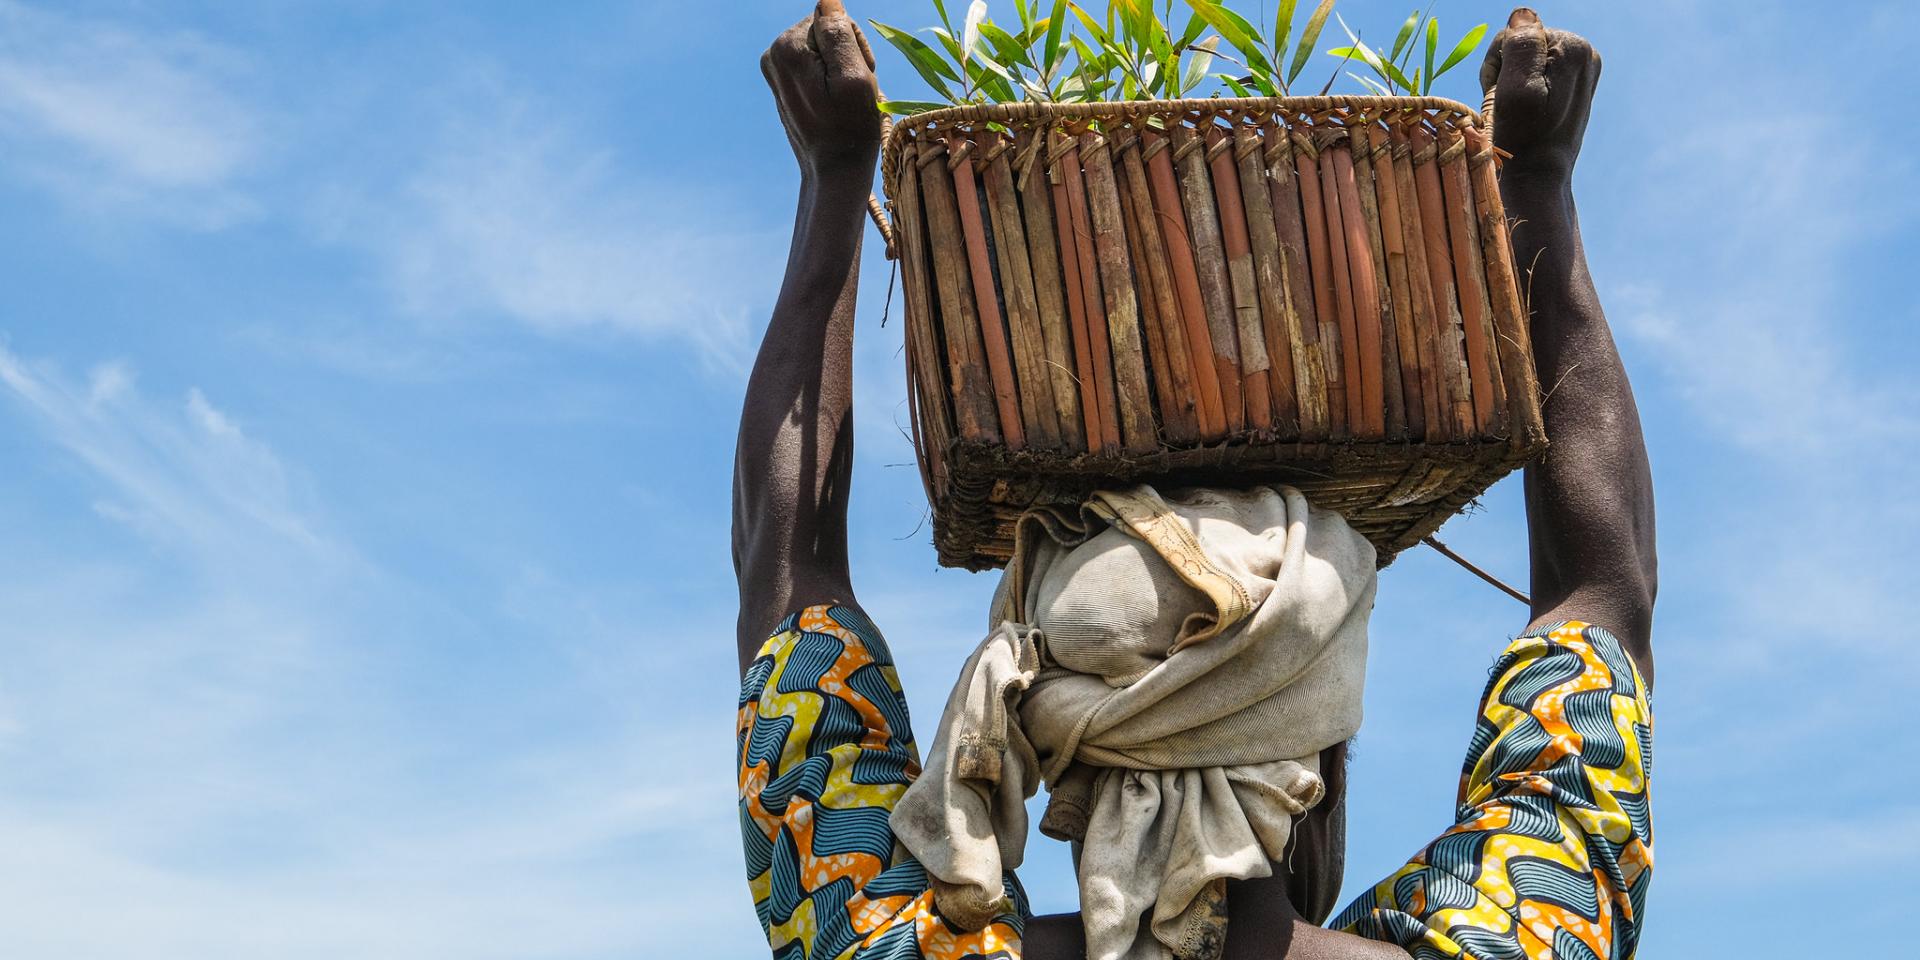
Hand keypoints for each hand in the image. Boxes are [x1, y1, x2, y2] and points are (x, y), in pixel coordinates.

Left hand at [761, 0, 882, 180]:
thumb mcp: (855, 78)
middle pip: (826, 32)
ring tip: (844, 103)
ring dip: (842, 71)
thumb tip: (827, 0)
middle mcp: (773, 54)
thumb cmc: (849, 129)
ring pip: (824, 50)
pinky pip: (816, 67)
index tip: (858, 78)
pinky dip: (832, 82)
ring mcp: (775, 70)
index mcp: (787, 47)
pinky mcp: (782, 84)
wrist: (833, 172)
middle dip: (847, 57)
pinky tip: (834, 107)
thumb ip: (839, 33)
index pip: (834, 19)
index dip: (855, 46)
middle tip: (853, 94)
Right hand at [1478, 7, 1599, 176]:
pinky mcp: (1575, 80)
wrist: (1538, 176)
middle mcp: (1584, 51)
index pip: (1515, 33)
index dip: (1497, 64)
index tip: (1503, 97)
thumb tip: (1523, 14)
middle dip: (1506, 71)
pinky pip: (1536, 69)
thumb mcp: (1515, 91)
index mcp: (1573, 48)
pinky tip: (1528, 109)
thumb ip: (1520, 47)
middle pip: (1523, 42)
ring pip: (1527, 56)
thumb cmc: (1522, 138)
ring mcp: (1582, 66)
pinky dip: (1523, 87)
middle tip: (1509, 105)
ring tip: (1518, 110)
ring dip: (1512, 81)